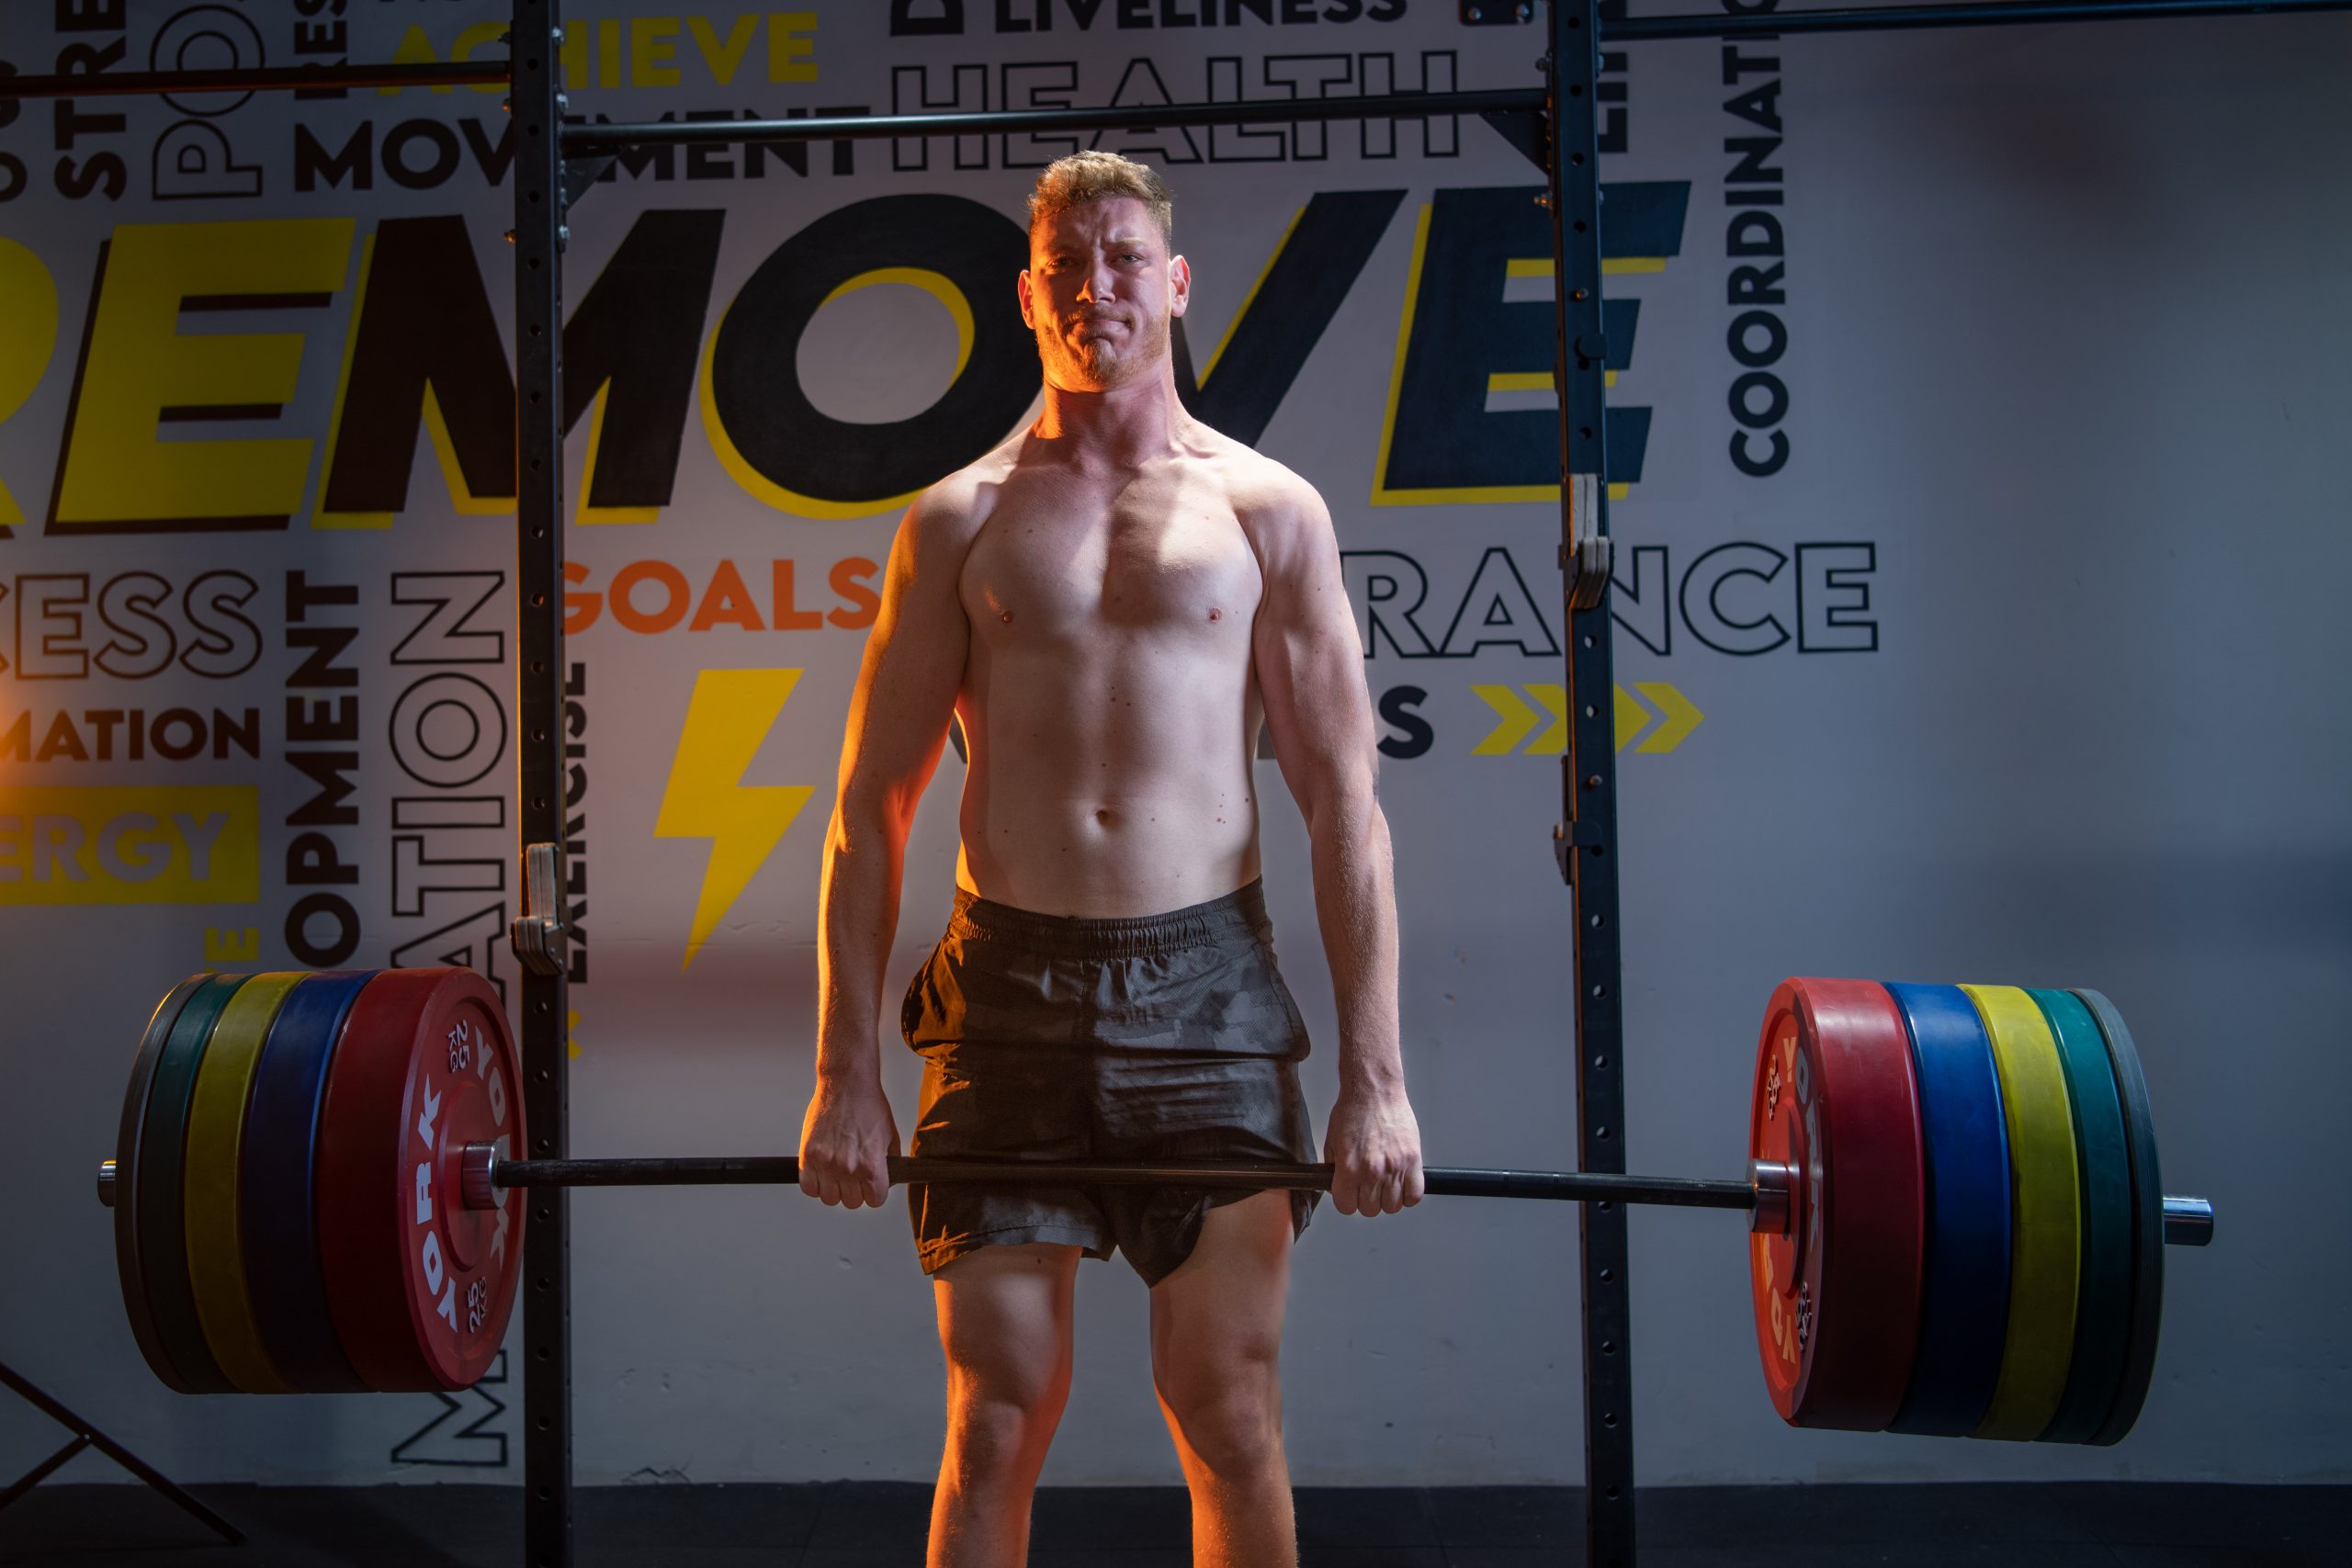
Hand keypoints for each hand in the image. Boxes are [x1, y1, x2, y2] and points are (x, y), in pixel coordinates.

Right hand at [797, 1073, 899, 1208]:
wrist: (847, 1084)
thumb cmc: (869, 1106)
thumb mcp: (891, 1136)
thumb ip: (889, 1163)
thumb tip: (886, 1181)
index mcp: (871, 1166)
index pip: (874, 1201)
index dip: (874, 1192)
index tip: (871, 1185)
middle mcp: (848, 1169)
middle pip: (851, 1202)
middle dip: (854, 1190)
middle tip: (853, 1174)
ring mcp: (825, 1164)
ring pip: (828, 1198)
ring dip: (833, 1188)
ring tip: (837, 1171)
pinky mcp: (807, 1156)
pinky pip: (808, 1188)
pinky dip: (814, 1184)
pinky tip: (822, 1171)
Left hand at [1323, 1080, 1423, 1215]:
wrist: (1375, 1091)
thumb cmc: (1353, 1111)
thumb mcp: (1332, 1142)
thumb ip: (1335, 1169)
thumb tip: (1338, 1187)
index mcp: (1349, 1168)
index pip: (1346, 1207)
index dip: (1346, 1201)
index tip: (1349, 1194)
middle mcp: (1372, 1171)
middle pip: (1370, 1210)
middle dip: (1365, 1200)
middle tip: (1366, 1185)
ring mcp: (1395, 1167)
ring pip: (1392, 1206)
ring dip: (1386, 1199)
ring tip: (1383, 1184)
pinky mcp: (1413, 1160)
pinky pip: (1414, 1195)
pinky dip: (1407, 1195)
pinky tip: (1400, 1184)